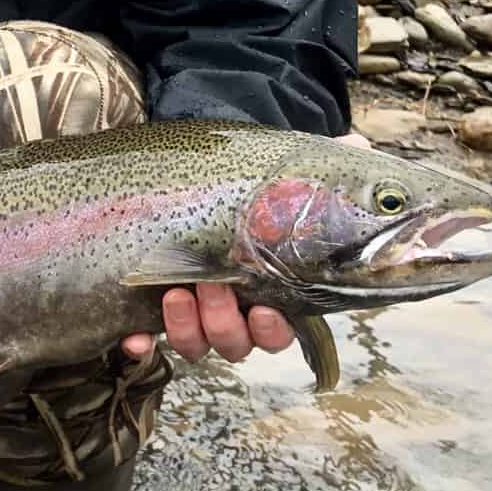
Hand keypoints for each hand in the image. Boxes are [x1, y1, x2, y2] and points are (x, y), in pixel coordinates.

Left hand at [121, 130, 371, 362]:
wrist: (202, 176)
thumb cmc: (253, 186)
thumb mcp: (286, 176)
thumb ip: (323, 169)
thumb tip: (359, 145)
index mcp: (268, 293)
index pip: (278, 331)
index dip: (271, 330)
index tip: (263, 310)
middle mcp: (233, 311)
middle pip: (235, 342)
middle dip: (224, 320)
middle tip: (213, 282)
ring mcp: (193, 312)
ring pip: (196, 344)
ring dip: (187, 326)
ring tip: (177, 291)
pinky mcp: (154, 305)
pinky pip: (147, 340)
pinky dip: (139, 345)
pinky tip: (133, 339)